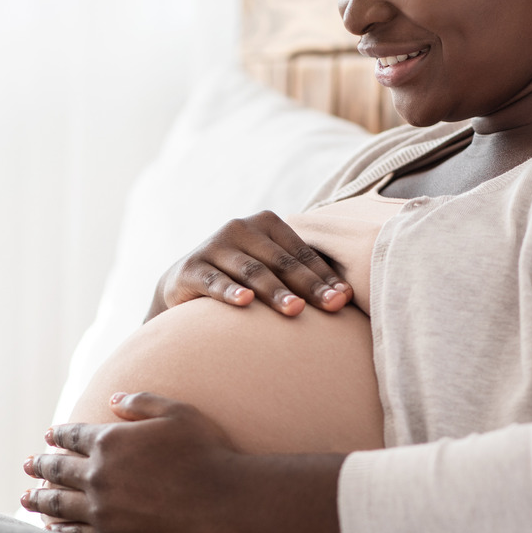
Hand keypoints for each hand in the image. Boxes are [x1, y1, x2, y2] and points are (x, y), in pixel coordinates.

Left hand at [20, 392, 238, 532]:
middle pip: (59, 469)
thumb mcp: (177, 413)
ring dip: (40, 498)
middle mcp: (99, 475)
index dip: (58, 435)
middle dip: (40, 465)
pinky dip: (60, 529)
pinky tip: (51, 528)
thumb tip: (113, 400)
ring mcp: (103, 509)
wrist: (224, 502)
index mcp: (110, 441)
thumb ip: (141, 403)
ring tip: (26, 497)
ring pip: (60, 502)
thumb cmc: (206, 453)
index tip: (48, 436)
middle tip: (26, 466)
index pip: (73, 436)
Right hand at [147, 211, 351, 319]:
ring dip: (274, 291)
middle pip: (280, 261)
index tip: (344, 299)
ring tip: (295, 309)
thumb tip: (347, 297)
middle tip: (331, 306)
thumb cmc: (241, 278)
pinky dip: (230, 292)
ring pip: (251, 271)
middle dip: (308, 286)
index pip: (301, 253)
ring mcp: (214, 246)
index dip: (324, 276)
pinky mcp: (190, 268)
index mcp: (265, 223)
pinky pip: (214, 281)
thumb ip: (301, 275)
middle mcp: (239, 227)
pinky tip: (245, 303)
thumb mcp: (270, 268)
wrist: (184, 282)